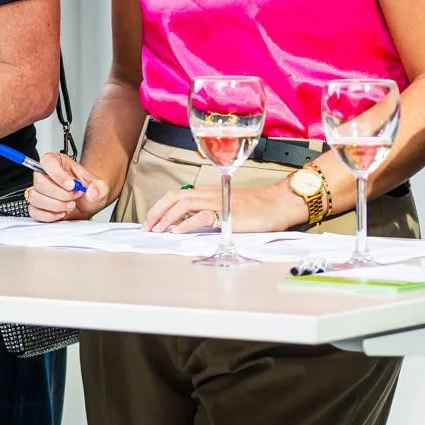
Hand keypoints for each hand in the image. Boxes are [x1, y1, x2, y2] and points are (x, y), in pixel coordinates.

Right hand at [25, 151, 113, 221]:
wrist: (88, 204)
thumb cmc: (89, 191)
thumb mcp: (100, 187)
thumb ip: (98, 188)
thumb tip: (91, 192)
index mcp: (58, 163)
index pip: (48, 162)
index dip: (58, 174)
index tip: (71, 185)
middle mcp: (46, 175)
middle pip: (40, 182)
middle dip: (59, 193)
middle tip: (74, 197)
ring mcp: (40, 191)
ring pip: (35, 197)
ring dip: (55, 205)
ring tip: (69, 205)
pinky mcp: (37, 206)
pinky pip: (34, 211)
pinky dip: (49, 215)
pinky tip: (61, 213)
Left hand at [140, 181, 298, 234]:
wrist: (278, 205)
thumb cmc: (256, 208)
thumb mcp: (226, 206)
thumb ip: (208, 213)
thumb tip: (188, 225)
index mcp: (207, 192)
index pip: (177, 195)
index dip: (160, 207)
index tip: (151, 221)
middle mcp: (208, 194)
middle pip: (174, 197)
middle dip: (156, 211)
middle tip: (147, 227)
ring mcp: (217, 202)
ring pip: (183, 204)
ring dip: (167, 218)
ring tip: (158, 231)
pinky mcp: (226, 213)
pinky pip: (201, 216)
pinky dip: (186, 224)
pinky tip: (178, 233)